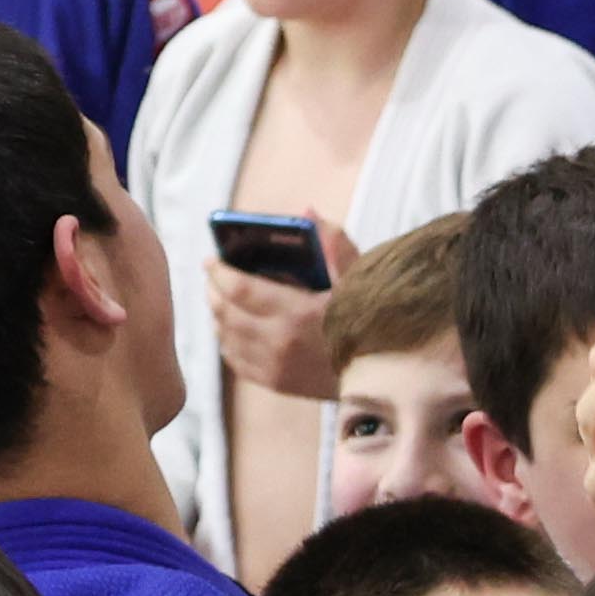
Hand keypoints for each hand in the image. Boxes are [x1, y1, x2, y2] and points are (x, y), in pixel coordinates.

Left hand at [208, 215, 353, 400]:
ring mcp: (276, 367)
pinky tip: (232, 328)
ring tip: (220, 298)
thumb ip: (334, 241)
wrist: (382, 373)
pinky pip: (235, 360)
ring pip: (225, 337)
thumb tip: (307, 213)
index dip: (219, 271)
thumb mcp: (358, 278)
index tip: (212, 258)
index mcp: (298, 312)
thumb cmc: (370, 320)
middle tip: (213, 275)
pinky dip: (227, 341)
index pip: (239, 288)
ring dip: (217, 314)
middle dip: (213, 289)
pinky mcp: (276, 383)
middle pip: (225, 312)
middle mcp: (280, 342)